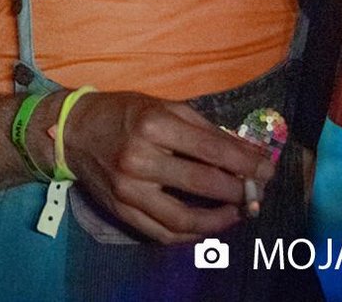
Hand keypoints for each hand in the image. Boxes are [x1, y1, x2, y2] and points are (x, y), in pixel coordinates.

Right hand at [60, 91, 275, 244]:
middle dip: (240, 191)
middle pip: (204, 184)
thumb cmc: (122, 113)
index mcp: (154, 125)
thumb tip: (245, 152)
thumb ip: (204, 129)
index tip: (269, 169)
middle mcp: (140, 159)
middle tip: (257, 192)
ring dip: (219, 220)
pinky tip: (207, 226)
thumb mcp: (162, 106)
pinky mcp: (121, 210)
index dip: (248, 163)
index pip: (213, 150)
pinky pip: (162, 234)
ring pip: (184, 219)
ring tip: (236, 212)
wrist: (71, 130)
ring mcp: (129, 189)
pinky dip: (191, 235)